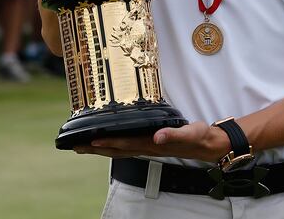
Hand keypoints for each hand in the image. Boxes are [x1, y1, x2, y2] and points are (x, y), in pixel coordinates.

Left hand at [73, 122, 229, 162]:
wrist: (208, 144)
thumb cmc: (199, 137)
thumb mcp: (190, 133)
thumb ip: (174, 134)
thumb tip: (158, 137)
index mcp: (153, 144)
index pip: (126, 144)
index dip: (108, 143)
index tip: (90, 141)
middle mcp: (147, 147)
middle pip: (116, 150)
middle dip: (96, 149)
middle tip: (75, 147)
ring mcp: (148, 147)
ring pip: (119, 150)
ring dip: (101, 149)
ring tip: (83, 146)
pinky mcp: (150, 144)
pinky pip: (127, 145)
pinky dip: (114, 144)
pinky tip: (107, 141)